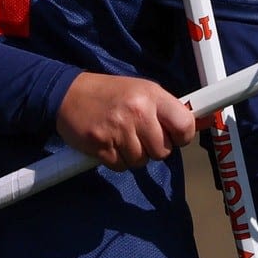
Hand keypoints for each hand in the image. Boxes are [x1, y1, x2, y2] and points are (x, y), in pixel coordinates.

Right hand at [54, 73, 194, 169]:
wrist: (67, 94)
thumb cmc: (108, 94)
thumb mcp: (140, 90)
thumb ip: (163, 109)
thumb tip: (190, 128)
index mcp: (151, 95)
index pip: (185, 124)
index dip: (182, 136)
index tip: (175, 137)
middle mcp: (138, 111)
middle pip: (164, 151)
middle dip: (154, 149)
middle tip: (140, 136)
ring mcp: (119, 129)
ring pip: (142, 161)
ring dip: (133, 155)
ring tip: (121, 137)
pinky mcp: (102, 146)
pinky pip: (122, 166)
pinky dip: (116, 160)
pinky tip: (109, 143)